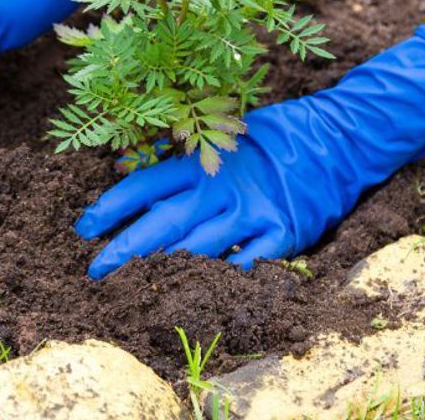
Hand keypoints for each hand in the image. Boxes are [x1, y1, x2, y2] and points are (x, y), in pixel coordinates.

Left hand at [75, 24, 424, 278]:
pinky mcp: (284, 232)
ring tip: (135, 285)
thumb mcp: (224, 132)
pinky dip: (225, 277)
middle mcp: (222, 187)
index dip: (112, 206)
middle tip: (93, 269)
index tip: (84, 226)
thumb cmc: (273, 136)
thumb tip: (128, 159)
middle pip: (163, 222)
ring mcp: (253, 211)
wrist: (339, 136)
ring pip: (199, 247)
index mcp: (204, 161)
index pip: (146, 185)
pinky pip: (249, 262)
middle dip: (124, 247)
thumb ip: (182, 152)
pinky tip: (201, 291)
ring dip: (164, 266)